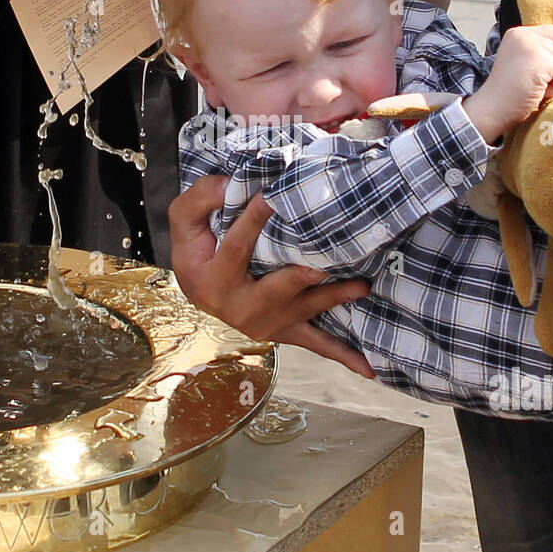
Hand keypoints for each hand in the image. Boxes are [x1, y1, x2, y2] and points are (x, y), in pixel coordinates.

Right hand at [168, 174, 375, 377]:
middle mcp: (241, 307)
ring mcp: (266, 322)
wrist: (199, 288)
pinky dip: (343, 356)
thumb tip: (231, 182)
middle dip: (301, 276)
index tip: (272, 196)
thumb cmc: (195, 249)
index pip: (236, 247)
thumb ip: (201, 198)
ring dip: (334, 298)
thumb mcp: (183, 220)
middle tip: (321, 263)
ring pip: (304, 310)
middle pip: (276, 289)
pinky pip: (315, 345)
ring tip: (361, 286)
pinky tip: (369, 369)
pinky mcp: (285, 331)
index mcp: (214, 279)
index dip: (253, 221)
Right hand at [464, 24, 552, 140]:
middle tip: (542, 81)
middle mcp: (523, 34)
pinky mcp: (539, 60)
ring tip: (537, 88)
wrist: (491, 110)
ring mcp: (531, 45)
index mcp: (518, 33)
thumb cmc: (507, 95)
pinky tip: (539, 93)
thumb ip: (540, 51)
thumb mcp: (522, 62)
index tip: (547, 72)